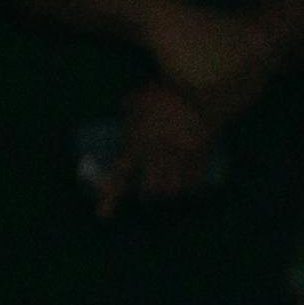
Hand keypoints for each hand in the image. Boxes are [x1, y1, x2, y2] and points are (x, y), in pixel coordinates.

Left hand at [102, 81, 219, 208]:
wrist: (199, 88)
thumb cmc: (165, 92)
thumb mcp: (139, 96)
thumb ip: (129, 106)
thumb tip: (123, 107)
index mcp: (138, 142)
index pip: (120, 174)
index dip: (109, 197)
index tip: (103, 216)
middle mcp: (157, 156)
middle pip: (149, 189)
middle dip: (147, 190)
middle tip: (148, 187)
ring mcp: (180, 159)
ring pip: (172, 189)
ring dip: (168, 188)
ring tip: (168, 184)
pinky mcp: (200, 156)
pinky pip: (193, 179)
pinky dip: (189, 182)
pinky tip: (188, 180)